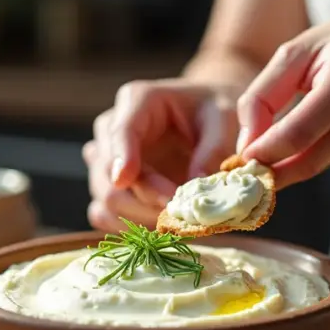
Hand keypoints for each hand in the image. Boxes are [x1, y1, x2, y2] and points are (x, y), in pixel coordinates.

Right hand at [83, 79, 238, 231]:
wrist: (209, 121)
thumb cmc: (216, 113)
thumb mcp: (225, 119)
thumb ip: (213, 148)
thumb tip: (195, 184)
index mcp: (137, 101)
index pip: (120, 131)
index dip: (121, 156)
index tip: (125, 179)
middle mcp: (111, 130)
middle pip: (108, 175)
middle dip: (144, 200)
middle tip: (182, 212)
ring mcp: (106, 160)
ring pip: (106, 201)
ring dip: (141, 219)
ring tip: (179, 221)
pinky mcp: (109, 187)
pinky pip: (104, 216)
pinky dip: (130, 227)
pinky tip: (160, 225)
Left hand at [236, 1, 329, 187]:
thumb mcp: (302, 49)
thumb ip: (265, 95)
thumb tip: (246, 145)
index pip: (296, 134)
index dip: (262, 155)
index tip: (237, 162)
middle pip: (309, 160)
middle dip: (272, 174)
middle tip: (243, 178)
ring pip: (321, 161)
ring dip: (289, 166)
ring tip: (264, 159)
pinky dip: (317, 148)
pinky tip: (321, 126)